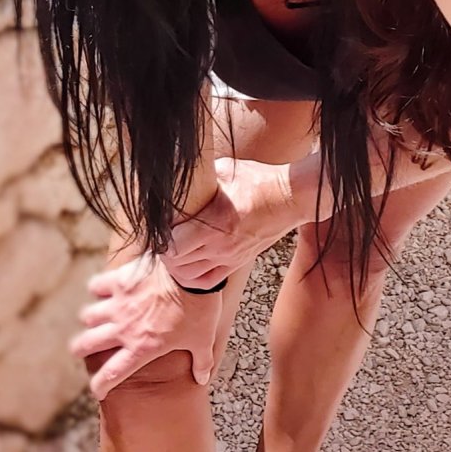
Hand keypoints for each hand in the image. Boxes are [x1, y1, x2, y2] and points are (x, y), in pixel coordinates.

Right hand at [70, 253, 222, 400]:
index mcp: (142, 348)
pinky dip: (96, 288)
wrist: (191, 272)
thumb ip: (201, 362)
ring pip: (88, 316)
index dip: (99, 386)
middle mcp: (124, 329)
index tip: (98, 390)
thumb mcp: (202, 340)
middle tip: (82, 349)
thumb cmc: (198, 308)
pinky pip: (96, 286)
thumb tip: (202, 379)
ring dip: (90, 319)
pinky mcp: (119, 281)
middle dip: (81, 349)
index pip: (111, 374)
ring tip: (93, 319)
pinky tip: (101, 290)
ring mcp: (118, 304)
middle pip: (88, 345)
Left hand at [161, 156, 294, 288]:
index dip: (161, 239)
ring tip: (173, 251)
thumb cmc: (259, 181)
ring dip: (177, 267)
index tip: (160, 227)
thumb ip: (201, 178)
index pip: (175, 245)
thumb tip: (180, 174)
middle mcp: (221, 245)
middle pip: (178, 264)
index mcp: (215, 222)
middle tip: (162, 238)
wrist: (290, 198)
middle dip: (165, 253)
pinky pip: (209, 281)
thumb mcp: (225, 170)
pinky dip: (193, 277)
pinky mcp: (237, 262)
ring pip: (190, 277)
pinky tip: (189, 264)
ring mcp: (230, 257)